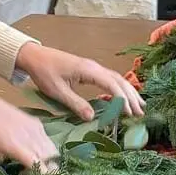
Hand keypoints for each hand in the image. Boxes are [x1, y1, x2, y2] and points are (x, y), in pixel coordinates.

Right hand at [0, 87, 58, 168]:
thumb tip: (17, 144)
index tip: (58, 172)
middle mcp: (38, 133)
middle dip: (61, 171)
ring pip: (51, 162)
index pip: (51, 146)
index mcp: (36, 126)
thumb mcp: (10, 122)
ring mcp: (30, 141)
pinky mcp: (20, 149)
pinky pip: (37, 165)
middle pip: (55, 156)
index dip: (55, 161)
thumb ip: (18, 133)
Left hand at [14, 43, 144, 121]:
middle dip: (131, 97)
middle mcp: (95, 67)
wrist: (35, 56)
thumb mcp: (57, 91)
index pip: (112, 84)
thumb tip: (92, 117)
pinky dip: (121, 89)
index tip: (130, 113)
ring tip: (140, 107)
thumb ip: (75, 103)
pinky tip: (125, 97)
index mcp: (88, 70)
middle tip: (140, 113)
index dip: (122, 99)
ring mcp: (94, 68)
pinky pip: (111, 79)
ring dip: (129, 93)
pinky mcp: (90, 71)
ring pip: (117, 79)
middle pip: (120, 81)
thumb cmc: (44, 72)